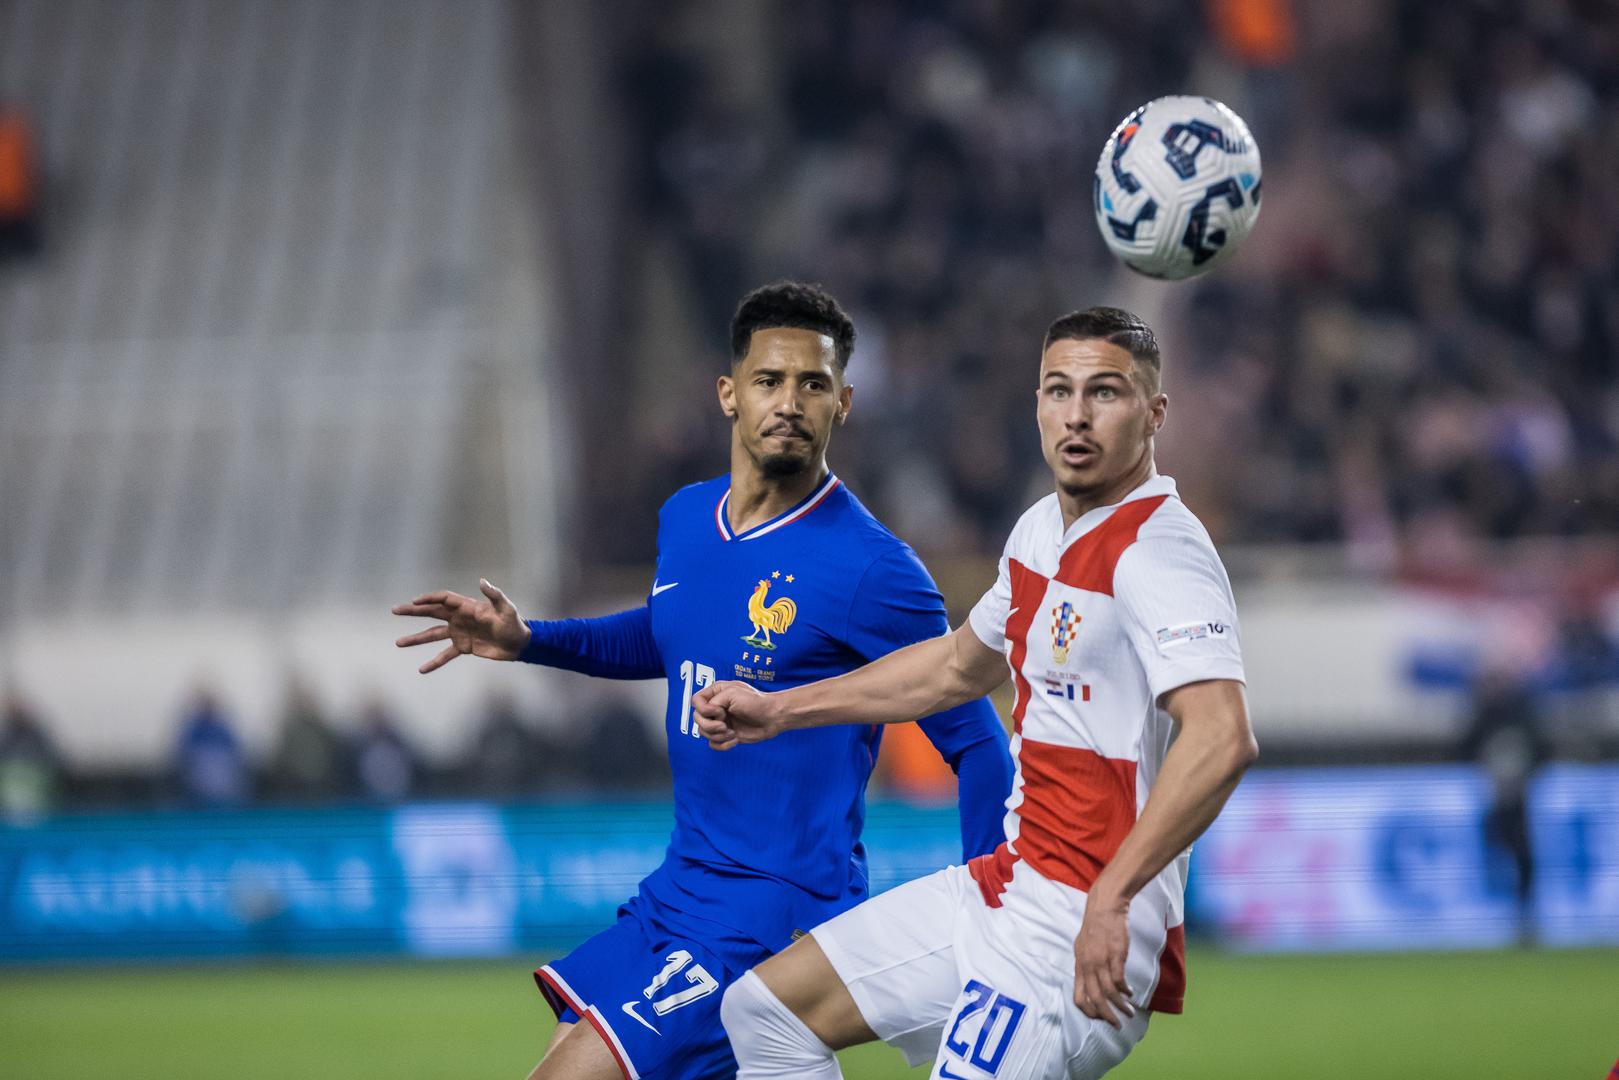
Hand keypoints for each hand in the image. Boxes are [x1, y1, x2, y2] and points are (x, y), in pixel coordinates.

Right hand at [391, 579, 530, 673]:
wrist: (520, 644)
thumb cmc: (514, 624)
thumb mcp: (507, 609)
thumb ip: (494, 595)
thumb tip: (482, 580)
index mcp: (467, 607)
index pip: (444, 599)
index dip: (429, 599)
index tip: (414, 602)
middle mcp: (459, 618)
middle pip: (432, 613)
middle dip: (413, 612)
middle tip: (395, 610)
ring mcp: (459, 633)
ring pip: (433, 635)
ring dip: (416, 639)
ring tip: (398, 643)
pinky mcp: (463, 648)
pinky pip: (445, 655)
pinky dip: (434, 662)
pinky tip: (422, 669)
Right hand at [692, 681, 786, 749]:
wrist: (773, 717)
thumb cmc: (756, 702)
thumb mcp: (732, 693)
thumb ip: (713, 701)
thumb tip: (708, 716)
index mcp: (716, 693)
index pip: (695, 701)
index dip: (704, 710)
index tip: (720, 711)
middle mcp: (716, 708)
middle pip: (697, 720)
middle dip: (710, 726)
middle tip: (725, 725)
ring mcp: (720, 722)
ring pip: (703, 733)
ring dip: (718, 736)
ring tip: (732, 732)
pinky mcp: (727, 735)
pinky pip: (713, 745)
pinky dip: (723, 745)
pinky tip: (735, 739)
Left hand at [1072, 887, 1134, 1028]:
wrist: (1105, 906)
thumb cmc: (1095, 926)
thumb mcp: (1082, 946)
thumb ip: (1085, 964)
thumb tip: (1089, 980)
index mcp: (1079, 965)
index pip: (1078, 997)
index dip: (1088, 1011)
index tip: (1099, 1017)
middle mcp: (1087, 965)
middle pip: (1095, 999)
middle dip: (1106, 1016)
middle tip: (1117, 1025)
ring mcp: (1101, 961)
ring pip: (1109, 993)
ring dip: (1120, 1006)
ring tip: (1130, 1012)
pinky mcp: (1115, 955)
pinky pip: (1120, 980)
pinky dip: (1125, 991)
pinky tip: (1130, 993)